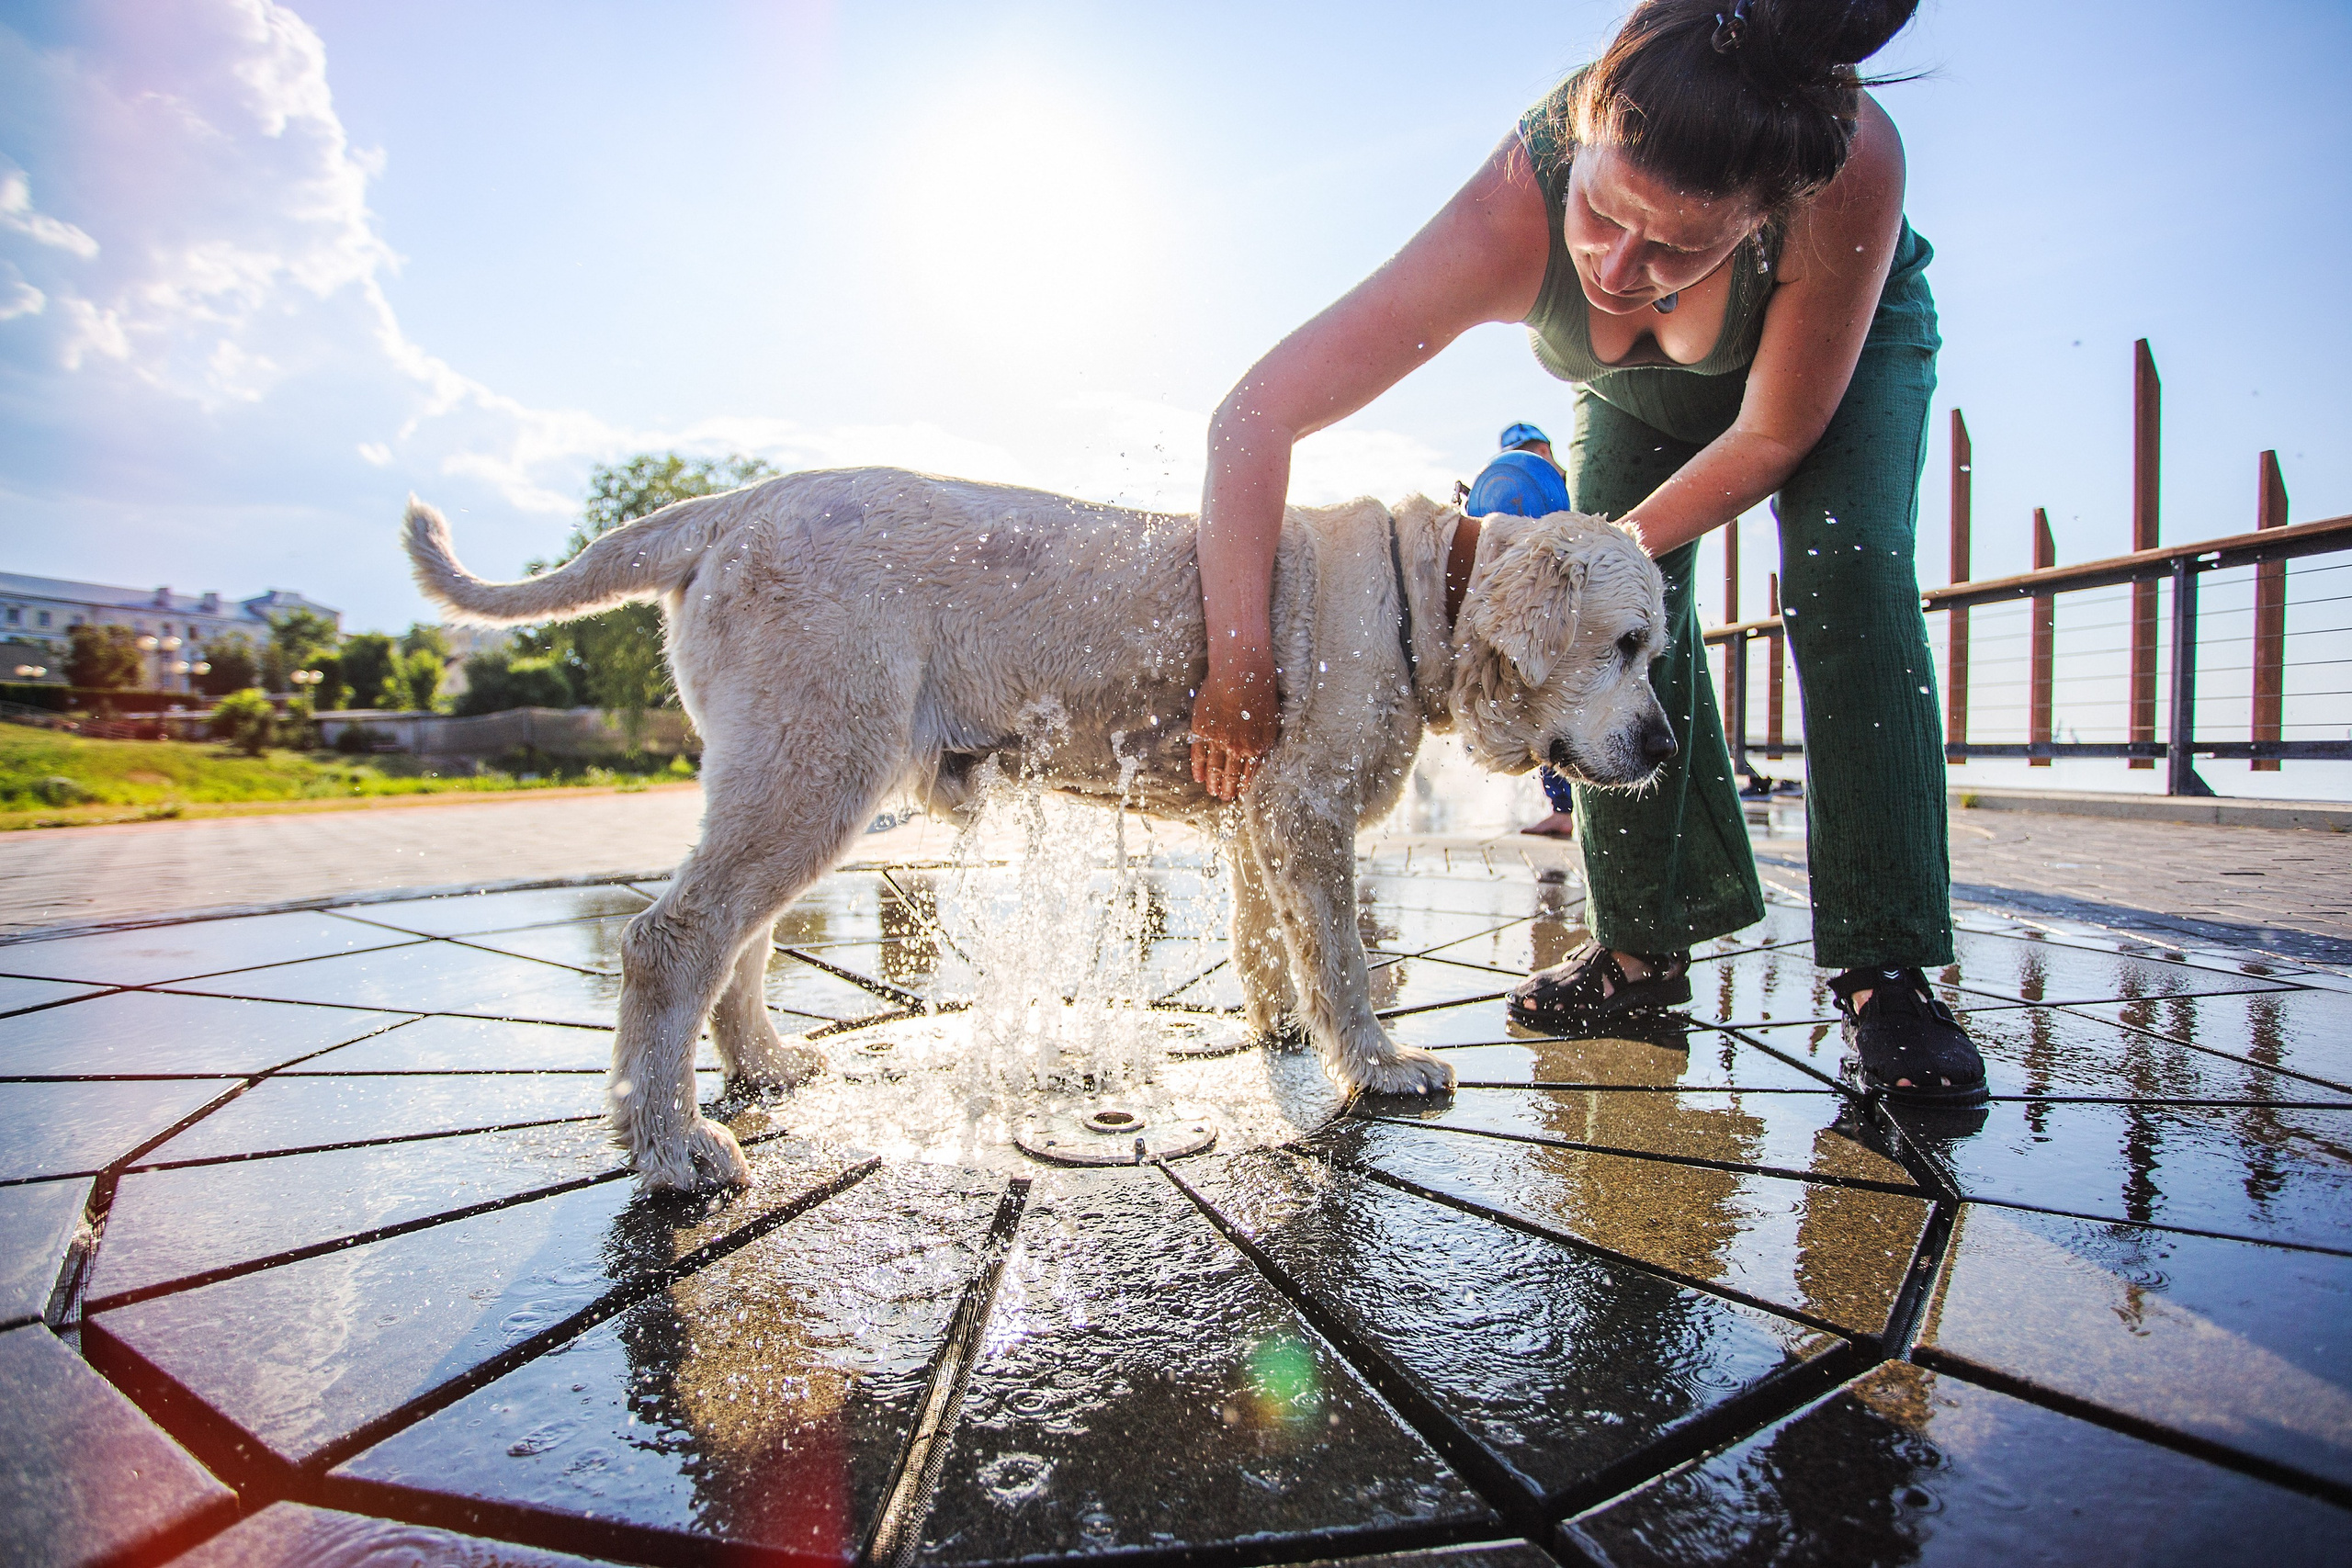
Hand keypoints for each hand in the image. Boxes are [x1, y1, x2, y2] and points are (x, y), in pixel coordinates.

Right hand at [1189, 655, 1278, 800]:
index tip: (1239, 793)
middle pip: (1231, 774)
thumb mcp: (1272, 722)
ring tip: (1212, 792)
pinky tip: (1199, 777)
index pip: (1248, 773)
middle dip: (1228, 789)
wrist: (1240, 675)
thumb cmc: (1260, 693)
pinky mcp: (1202, 730)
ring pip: (1215, 768)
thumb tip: (1260, 757)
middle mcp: (1237, 749)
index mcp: (1256, 747)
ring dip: (1213, 782)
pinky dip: (1199, 767)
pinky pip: (1199, 754)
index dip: (1242, 785)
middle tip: (1224, 798)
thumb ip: (1265, 742)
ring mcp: (1218, 741)